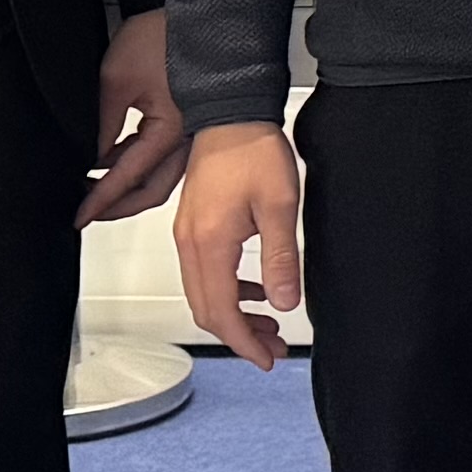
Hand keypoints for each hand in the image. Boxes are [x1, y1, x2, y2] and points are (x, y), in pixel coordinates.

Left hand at [77, 7, 190, 225]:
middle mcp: (186, 141)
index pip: (127, 177)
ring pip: (159, 178)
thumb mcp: (117, 78)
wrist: (200, 13)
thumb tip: (90, 157)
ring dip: (127, 187)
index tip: (80, 216)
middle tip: (88, 211)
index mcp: (170, 133)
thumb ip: (103, 124)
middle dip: (117, 206)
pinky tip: (111, 159)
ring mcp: (190, 135)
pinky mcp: (188, 124)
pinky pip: (161, 157)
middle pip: (151, 192)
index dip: (100, 200)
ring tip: (93, 186)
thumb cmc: (169, 37)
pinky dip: (136, 165)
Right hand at [170, 122, 299, 370]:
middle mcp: (190, 243)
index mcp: (210, 243)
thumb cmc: (255, 151)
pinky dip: (228, 290)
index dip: (244, 342)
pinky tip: (255, 290)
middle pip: (207, 309)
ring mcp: (187, 234)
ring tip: (269, 324)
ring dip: (234, 314)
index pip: (221, 311)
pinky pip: (204, 272)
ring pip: (203, 292)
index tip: (266, 358)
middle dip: (240, 335)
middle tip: (273, 348)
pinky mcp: (193, 225)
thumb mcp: (279, 206)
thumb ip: (280, 259)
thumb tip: (284, 303)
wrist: (231, 112)